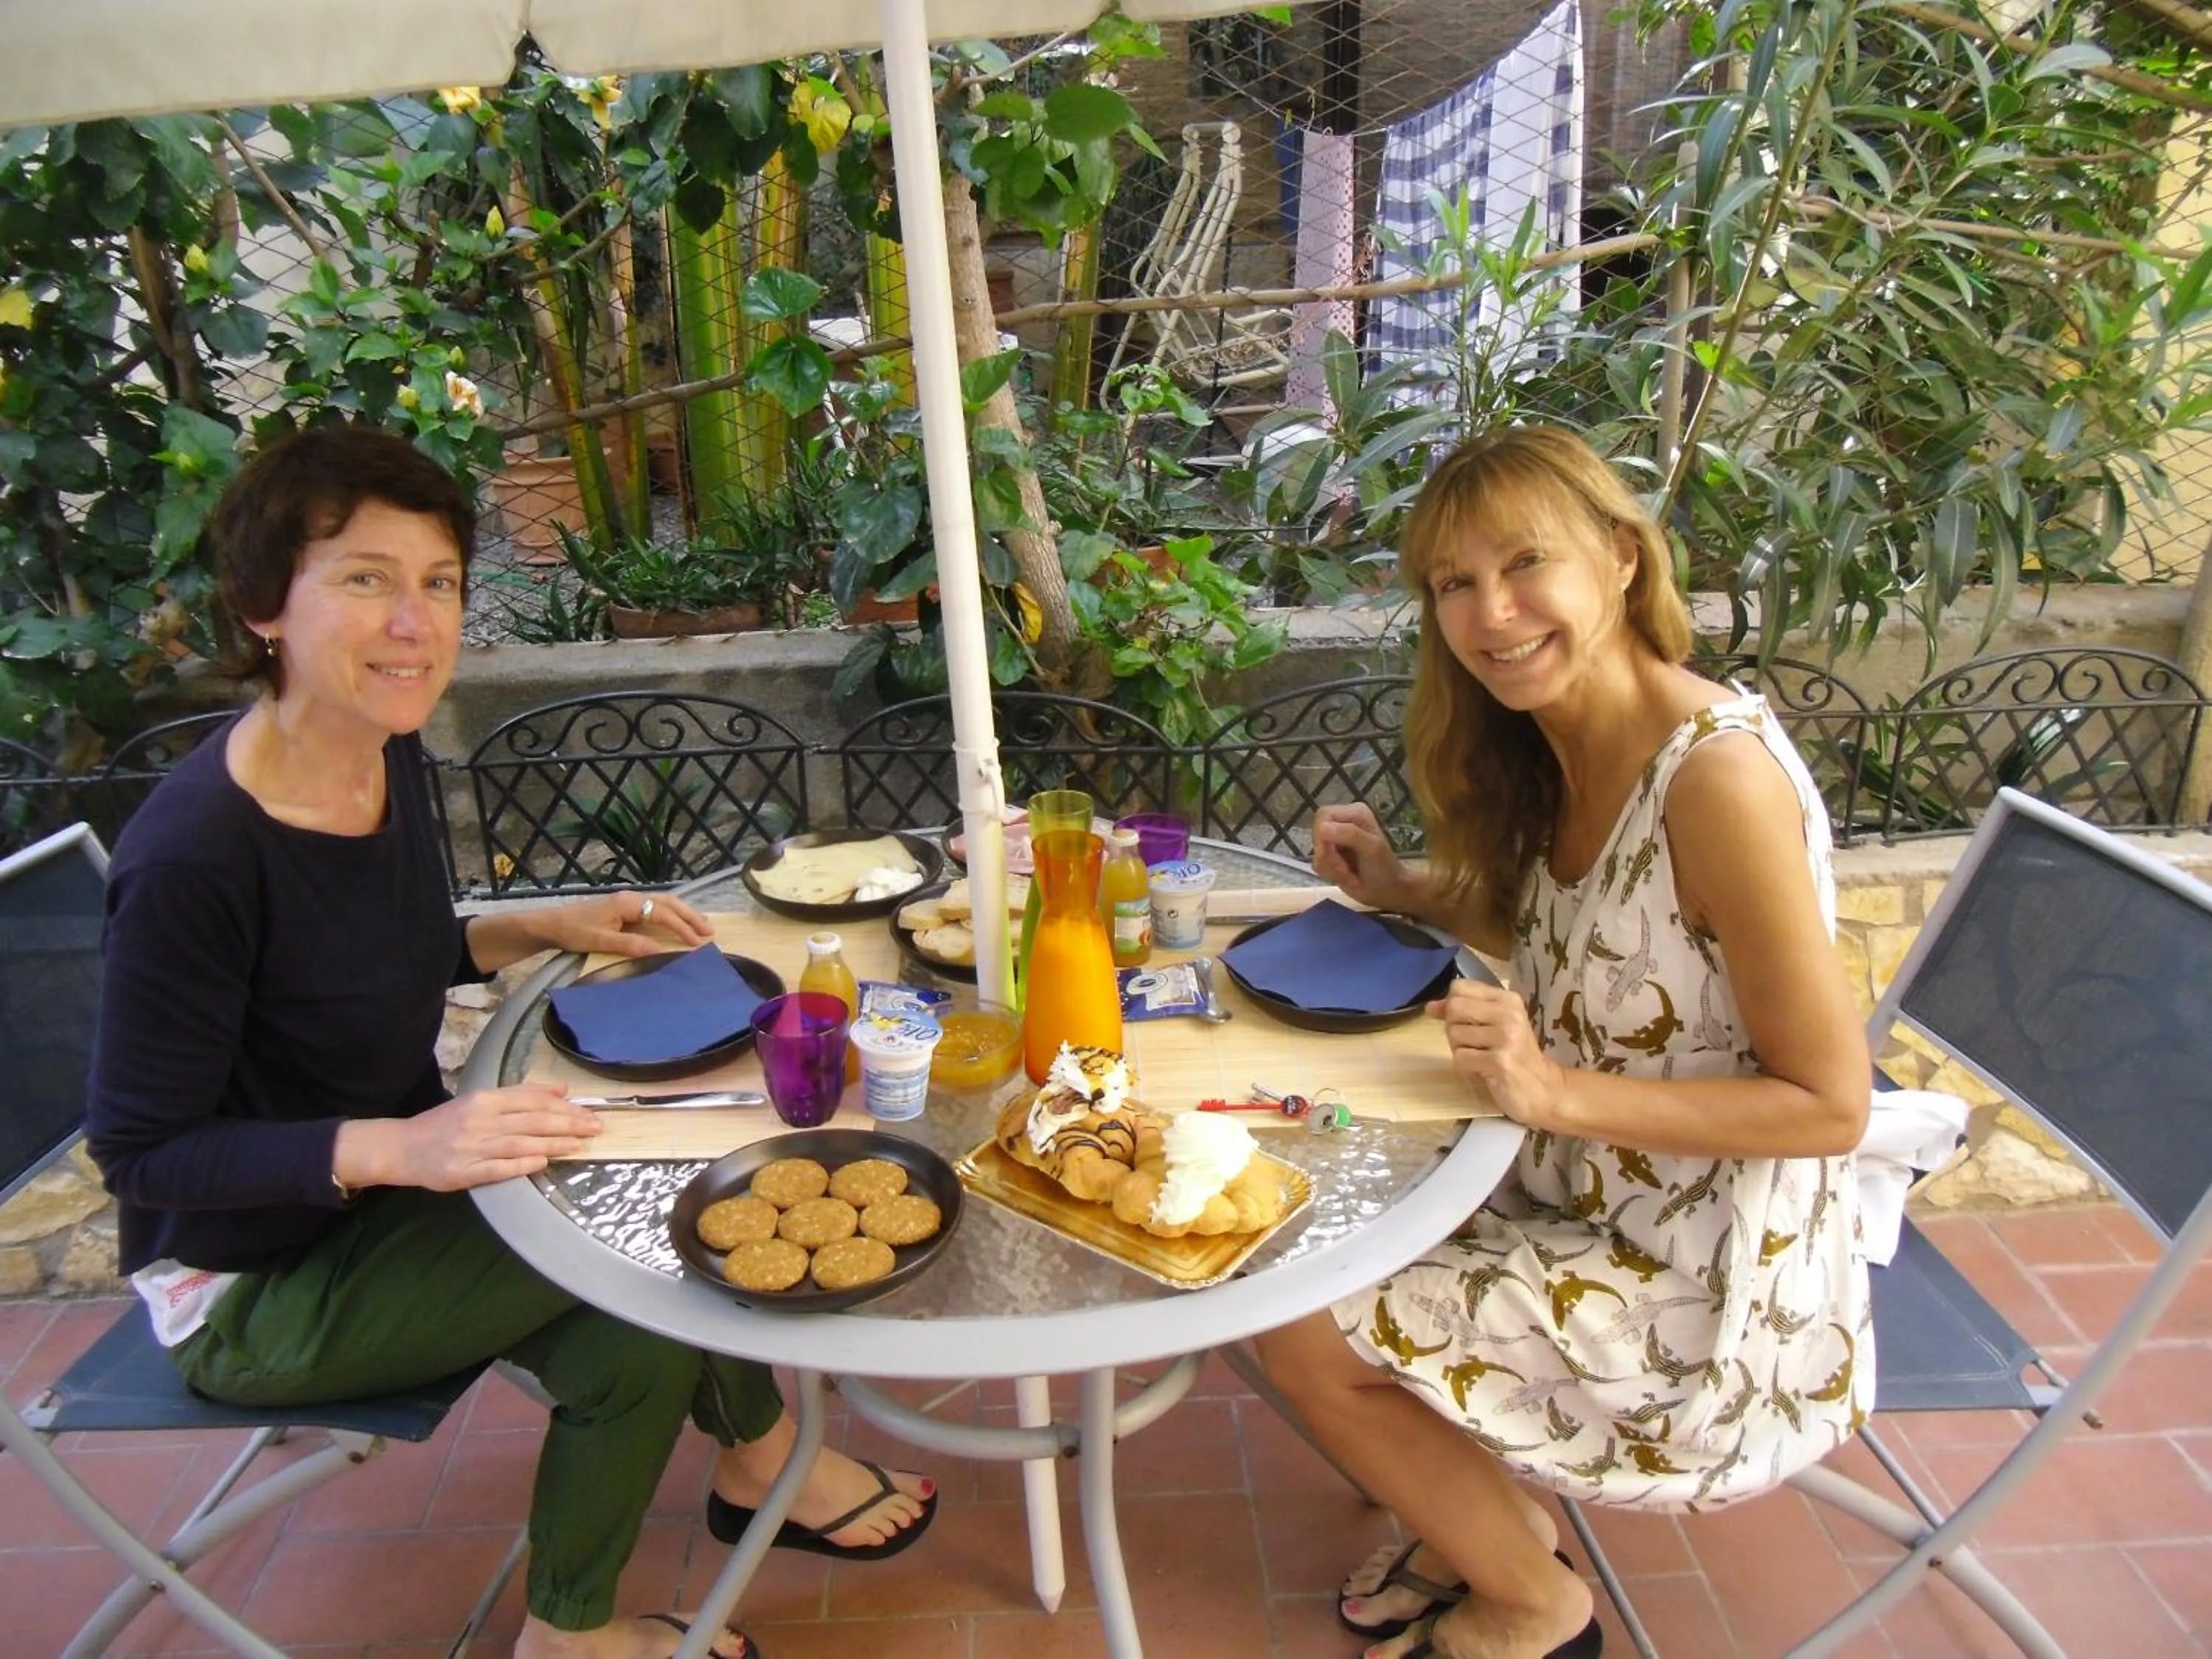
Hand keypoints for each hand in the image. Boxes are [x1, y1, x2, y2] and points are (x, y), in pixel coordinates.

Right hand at [373, 1085, 602, 1190]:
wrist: (401, 1147)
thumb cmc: (445, 1124)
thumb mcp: (480, 1101)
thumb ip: (521, 1095)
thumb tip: (562, 1089)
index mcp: (484, 1100)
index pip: (531, 1100)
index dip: (563, 1106)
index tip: (588, 1112)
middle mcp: (479, 1120)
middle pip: (531, 1120)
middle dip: (567, 1123)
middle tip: (595, 1128)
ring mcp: (470, 1146)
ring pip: (519, 1142)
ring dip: (552, 1142)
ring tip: (578, 1144)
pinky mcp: (462, 1171)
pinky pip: (496, 1168)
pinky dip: (520, 1164)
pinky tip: (541, 1161)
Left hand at [539, 889, 713, 957]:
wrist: (551, 924)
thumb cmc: (573, 932)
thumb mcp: (600, 941)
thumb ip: (630, 945)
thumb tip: (658, 950)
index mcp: (627, 903)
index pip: (662, 913)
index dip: (682, 928)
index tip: (697, 942)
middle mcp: (631, 897)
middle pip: (669, 903)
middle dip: (690, 916)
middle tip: (709, 932)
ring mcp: (629, 901)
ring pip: (664, 902)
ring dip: (684, 913)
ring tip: (703, 925)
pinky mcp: (625, 907)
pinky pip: (656, 907)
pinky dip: (673, 913)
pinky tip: (679, 921)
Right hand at [1311, 803, 1412, 910]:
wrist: (1387, 891)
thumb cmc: (1384, 868)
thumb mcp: (1371, 848)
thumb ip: (1349, 834)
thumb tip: (1321, 828)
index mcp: (1353, 812)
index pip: (1323, 816)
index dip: (1324, 838)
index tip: (1336, 856)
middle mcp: (1342, 822)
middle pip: (1316, 834)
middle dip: (1329, 857)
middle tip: (1346, 870)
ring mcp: (1335, 840)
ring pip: (1315, 852)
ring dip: (1332, 869)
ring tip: (1350, 875)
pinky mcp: (1330, 856)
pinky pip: (1317, 864)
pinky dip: (1330, 874)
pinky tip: (1346, 877)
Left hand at [1428, 980, 1567, 1126]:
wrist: (1544, 1089)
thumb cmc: (1515, 1056)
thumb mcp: (1494, 1027)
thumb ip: (1463, 1012)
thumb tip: (1430, 1007)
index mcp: (1508, 999)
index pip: (1460, 987)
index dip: (1452, 1005)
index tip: (1465, 1022)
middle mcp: (1509, 1014)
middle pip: (1454, 1008)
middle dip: (1454, 1030)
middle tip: (1473, 1045)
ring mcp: (1506, 1037)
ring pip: (1454, 1034)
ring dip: (1461, 1051)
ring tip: (1481, 1059)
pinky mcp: (1500, 1061)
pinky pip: (1460, 1058)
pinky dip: (1465, 1068)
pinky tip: (1483, 1071)